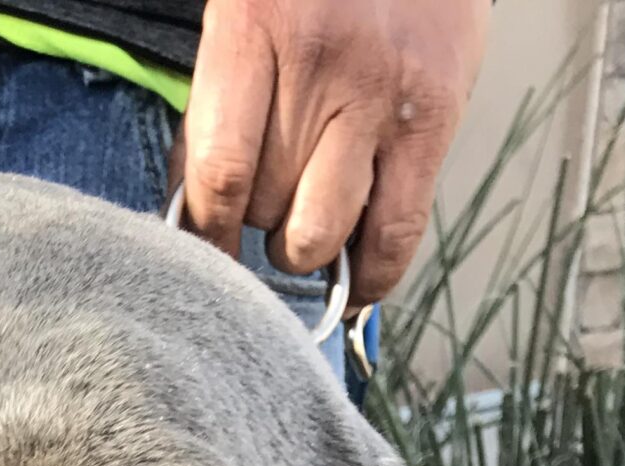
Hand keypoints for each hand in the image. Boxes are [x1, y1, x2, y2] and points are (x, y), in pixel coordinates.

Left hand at [175, 0, 489, 303]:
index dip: (204, 234)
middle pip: (266, 206)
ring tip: (304, 227)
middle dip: (255, 223)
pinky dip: (369, 275)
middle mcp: (322, 65)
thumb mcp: (247, 13)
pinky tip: (354, 280)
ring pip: (320, 233)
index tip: (203, 256)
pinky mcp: (434, 122)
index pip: (220, 172)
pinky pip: (394, 236)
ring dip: (302, 249)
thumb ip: (217, 104)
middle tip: (267, 201)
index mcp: (255, 27)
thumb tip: (190, 212)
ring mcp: (384, 97)